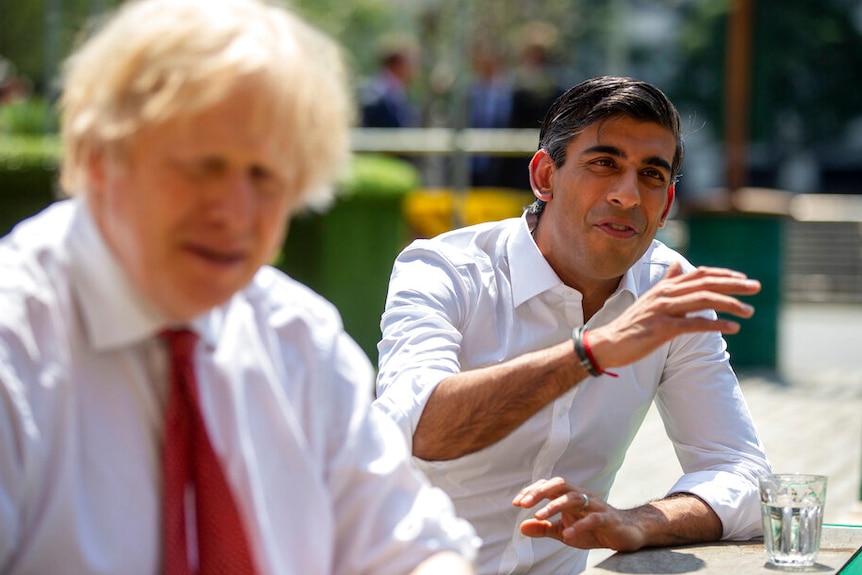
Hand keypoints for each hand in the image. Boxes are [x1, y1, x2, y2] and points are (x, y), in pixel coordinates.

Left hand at [513, 477, 645, 550]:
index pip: (548, 487)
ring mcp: (595, 505)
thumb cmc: (593, 530)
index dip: (531, 491)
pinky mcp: (608, 519)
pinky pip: (593, 518)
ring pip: (574, 498)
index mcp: (570, 497)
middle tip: (522, 504)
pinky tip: (567, 535)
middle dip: (539, 492)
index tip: (516, 502)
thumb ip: (544, 528)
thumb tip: (522, 526)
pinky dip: (579, 525)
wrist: (626, 534)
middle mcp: (582, 496)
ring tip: (539, 516)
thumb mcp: (564, 531)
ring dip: (554, 506)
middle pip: (559, 485)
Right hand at [589, 262, 760, 370]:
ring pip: (703, 300)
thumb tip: (677, 264)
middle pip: (705, 283)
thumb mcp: (649, 298)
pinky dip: (715, 324)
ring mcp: (663, 310)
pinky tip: (732, 328)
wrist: (608, 343)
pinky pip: (694, 324)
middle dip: (734, 284)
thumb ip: (666, 282)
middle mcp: (665, 294)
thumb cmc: (631, 323)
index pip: (699, 274)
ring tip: (748, 311)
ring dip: (730, 304)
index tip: (742, 278)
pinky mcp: (662, 328)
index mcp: (664, 287)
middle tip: (756, 287)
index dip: (723, 274)